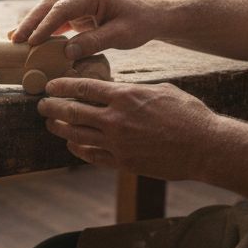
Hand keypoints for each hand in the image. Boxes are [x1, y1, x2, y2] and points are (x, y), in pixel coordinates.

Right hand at [10, 0, 161, 59]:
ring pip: (50, 11)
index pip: (62, 8)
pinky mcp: (80, 14)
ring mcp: (80, 3)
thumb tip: (67, 53)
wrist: (153, 16)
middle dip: (31, 22)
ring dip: (33, 24)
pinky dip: (44, 30)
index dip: (45, 25)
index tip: (32, 41)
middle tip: (15, 40)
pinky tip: (32, 40)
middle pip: (49, 5)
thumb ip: (94, 42)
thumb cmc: (141, 23)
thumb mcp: (121, 35)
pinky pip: (58, 20)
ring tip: (15, 40)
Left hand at [37, 77, 218, 180]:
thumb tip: (118, 91)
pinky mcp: (123, 162)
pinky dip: (78, 149)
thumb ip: (134, 92)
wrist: (205, 147)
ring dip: (59, 129)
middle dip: (52, 108)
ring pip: (77, 136)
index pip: (83, 88)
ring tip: (51, 124)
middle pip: (72, 112)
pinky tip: (72, 145)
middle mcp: (116, 119)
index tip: (50, 85)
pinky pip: (92, 156)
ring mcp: (118, 143)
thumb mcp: (161, 91)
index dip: (62, 86)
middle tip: (42, 105)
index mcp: (126, 96)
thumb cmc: (188, 114)